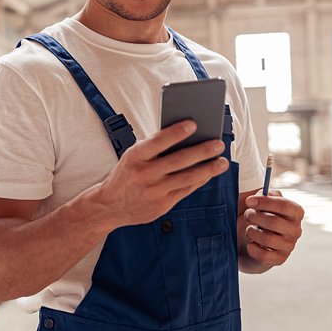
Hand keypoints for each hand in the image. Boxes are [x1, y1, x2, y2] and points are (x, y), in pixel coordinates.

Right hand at [93, 120, 228, 227]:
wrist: (109, 206)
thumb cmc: (126, 175)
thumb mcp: (133, 157)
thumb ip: (154, 148)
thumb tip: (185, 136)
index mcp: (135, 157)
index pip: (158, 142)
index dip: (176, 132)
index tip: (194, 124)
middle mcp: (144, 174)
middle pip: (179, 161)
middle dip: (202, 151)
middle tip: (218, 144)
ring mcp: (154, 191)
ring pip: (187, 178)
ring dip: (208, 169)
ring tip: (222, 162)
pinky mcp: (162, 205)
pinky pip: (186, 190)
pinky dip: (199, 181)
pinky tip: (208, 174)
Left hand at [240, 190, 303, 270]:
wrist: (249, 241)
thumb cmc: (256, 217)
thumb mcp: (260, 202)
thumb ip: (263, 194)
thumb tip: (262, 193)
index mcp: (295, 212)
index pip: (285, 205)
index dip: (265, 202)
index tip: (249, 201)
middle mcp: (295, 230)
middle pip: (274, 222)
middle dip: (255, 216)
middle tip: (247, 215)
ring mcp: (288, 246)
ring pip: (267, 239)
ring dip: (252, 232)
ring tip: (249, 230)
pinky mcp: (279, 259)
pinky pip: (264, 255)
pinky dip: (252, 248)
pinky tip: (250, 244)